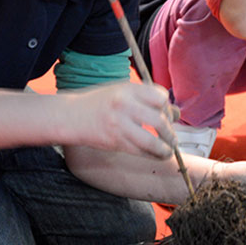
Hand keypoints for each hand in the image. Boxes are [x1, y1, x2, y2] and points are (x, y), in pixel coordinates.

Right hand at [64, 82, 178, 159]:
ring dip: (166, 148)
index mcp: (128, 89)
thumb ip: (147, 99)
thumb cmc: (100, 102)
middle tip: (172, 137)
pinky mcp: (114, 142)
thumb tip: (176, 112)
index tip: (167, 113)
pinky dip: (153, 155)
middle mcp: (124, 106)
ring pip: (153, 141)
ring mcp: (119, 125)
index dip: (167, 107)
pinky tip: (158, 154)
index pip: (160, 97)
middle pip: (160, 121)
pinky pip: (140, 152)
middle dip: (170, 131)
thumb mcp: (122, 91)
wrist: (69, 115)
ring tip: (169, 149)